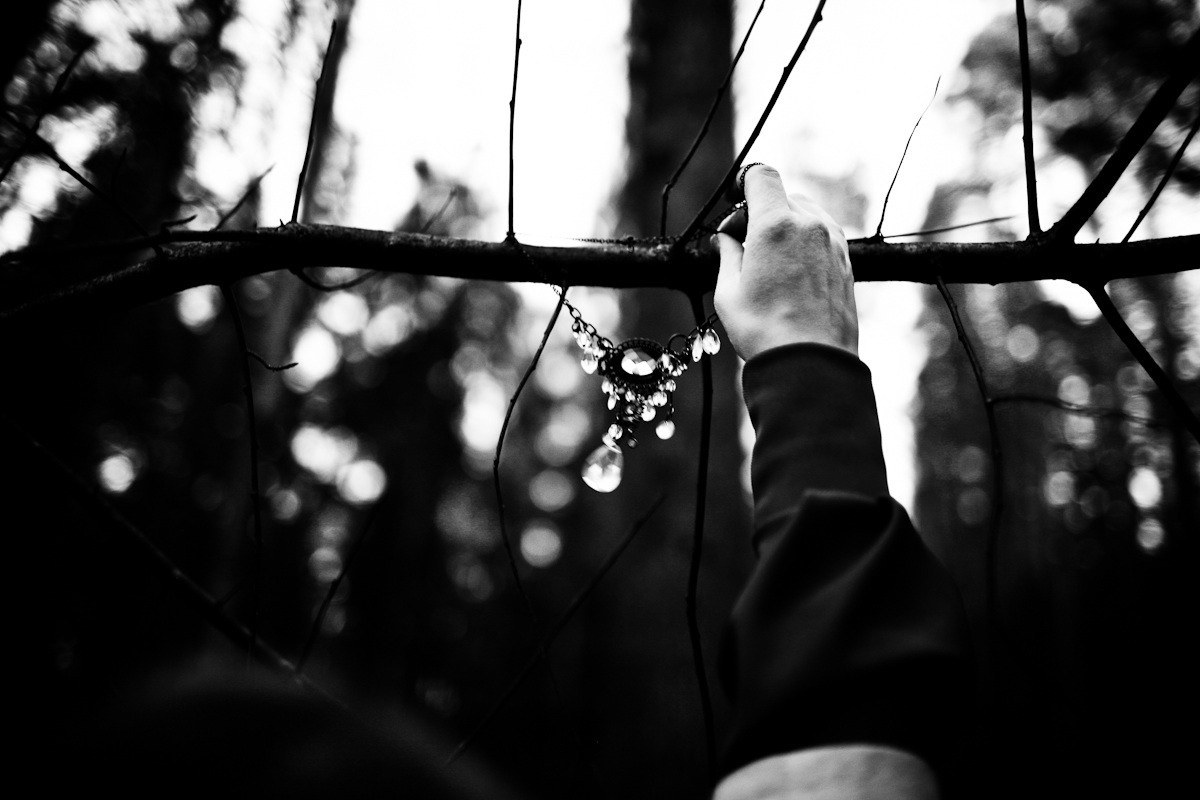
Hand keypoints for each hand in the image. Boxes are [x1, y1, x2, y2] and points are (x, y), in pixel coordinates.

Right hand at [713, 163, 857, 360]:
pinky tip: (790, 274)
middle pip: (783, 195)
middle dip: (760, 212)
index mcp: (776, 224)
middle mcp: (810, 224)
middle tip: (743, 246)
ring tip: (768, 262)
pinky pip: (822, 236)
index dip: (743, 184)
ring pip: (806, 214)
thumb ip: (727, 254)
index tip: (734, 206)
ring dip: (784, 226)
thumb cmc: (764, 330)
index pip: (761, 175)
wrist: (810, 363)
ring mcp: (833, 242)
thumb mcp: (728, 292)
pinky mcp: (846, 261)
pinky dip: (804, 242)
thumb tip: (724, 239)